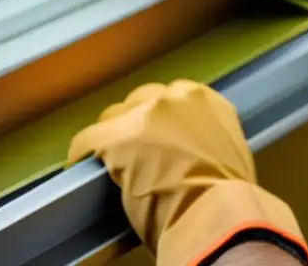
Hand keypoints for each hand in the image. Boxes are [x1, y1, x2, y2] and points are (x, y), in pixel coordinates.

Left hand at [68, 80, 307, 265]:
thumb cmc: (226, 194)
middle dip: (136, 122)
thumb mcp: (228, 154)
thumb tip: (196, 151)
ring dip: (113, 137)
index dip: (161, 119)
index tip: (157, 135)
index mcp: (206, 101)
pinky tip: (79, 162)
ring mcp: (144, 114)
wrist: (213, 210)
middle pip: (141, 101)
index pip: (173, 98)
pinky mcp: (115, 136)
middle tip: (134, 150)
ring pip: (113, 117)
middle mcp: (176, 98)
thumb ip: (209, 140)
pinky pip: (87, 139)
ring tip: (109, 159)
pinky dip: (83, 152)